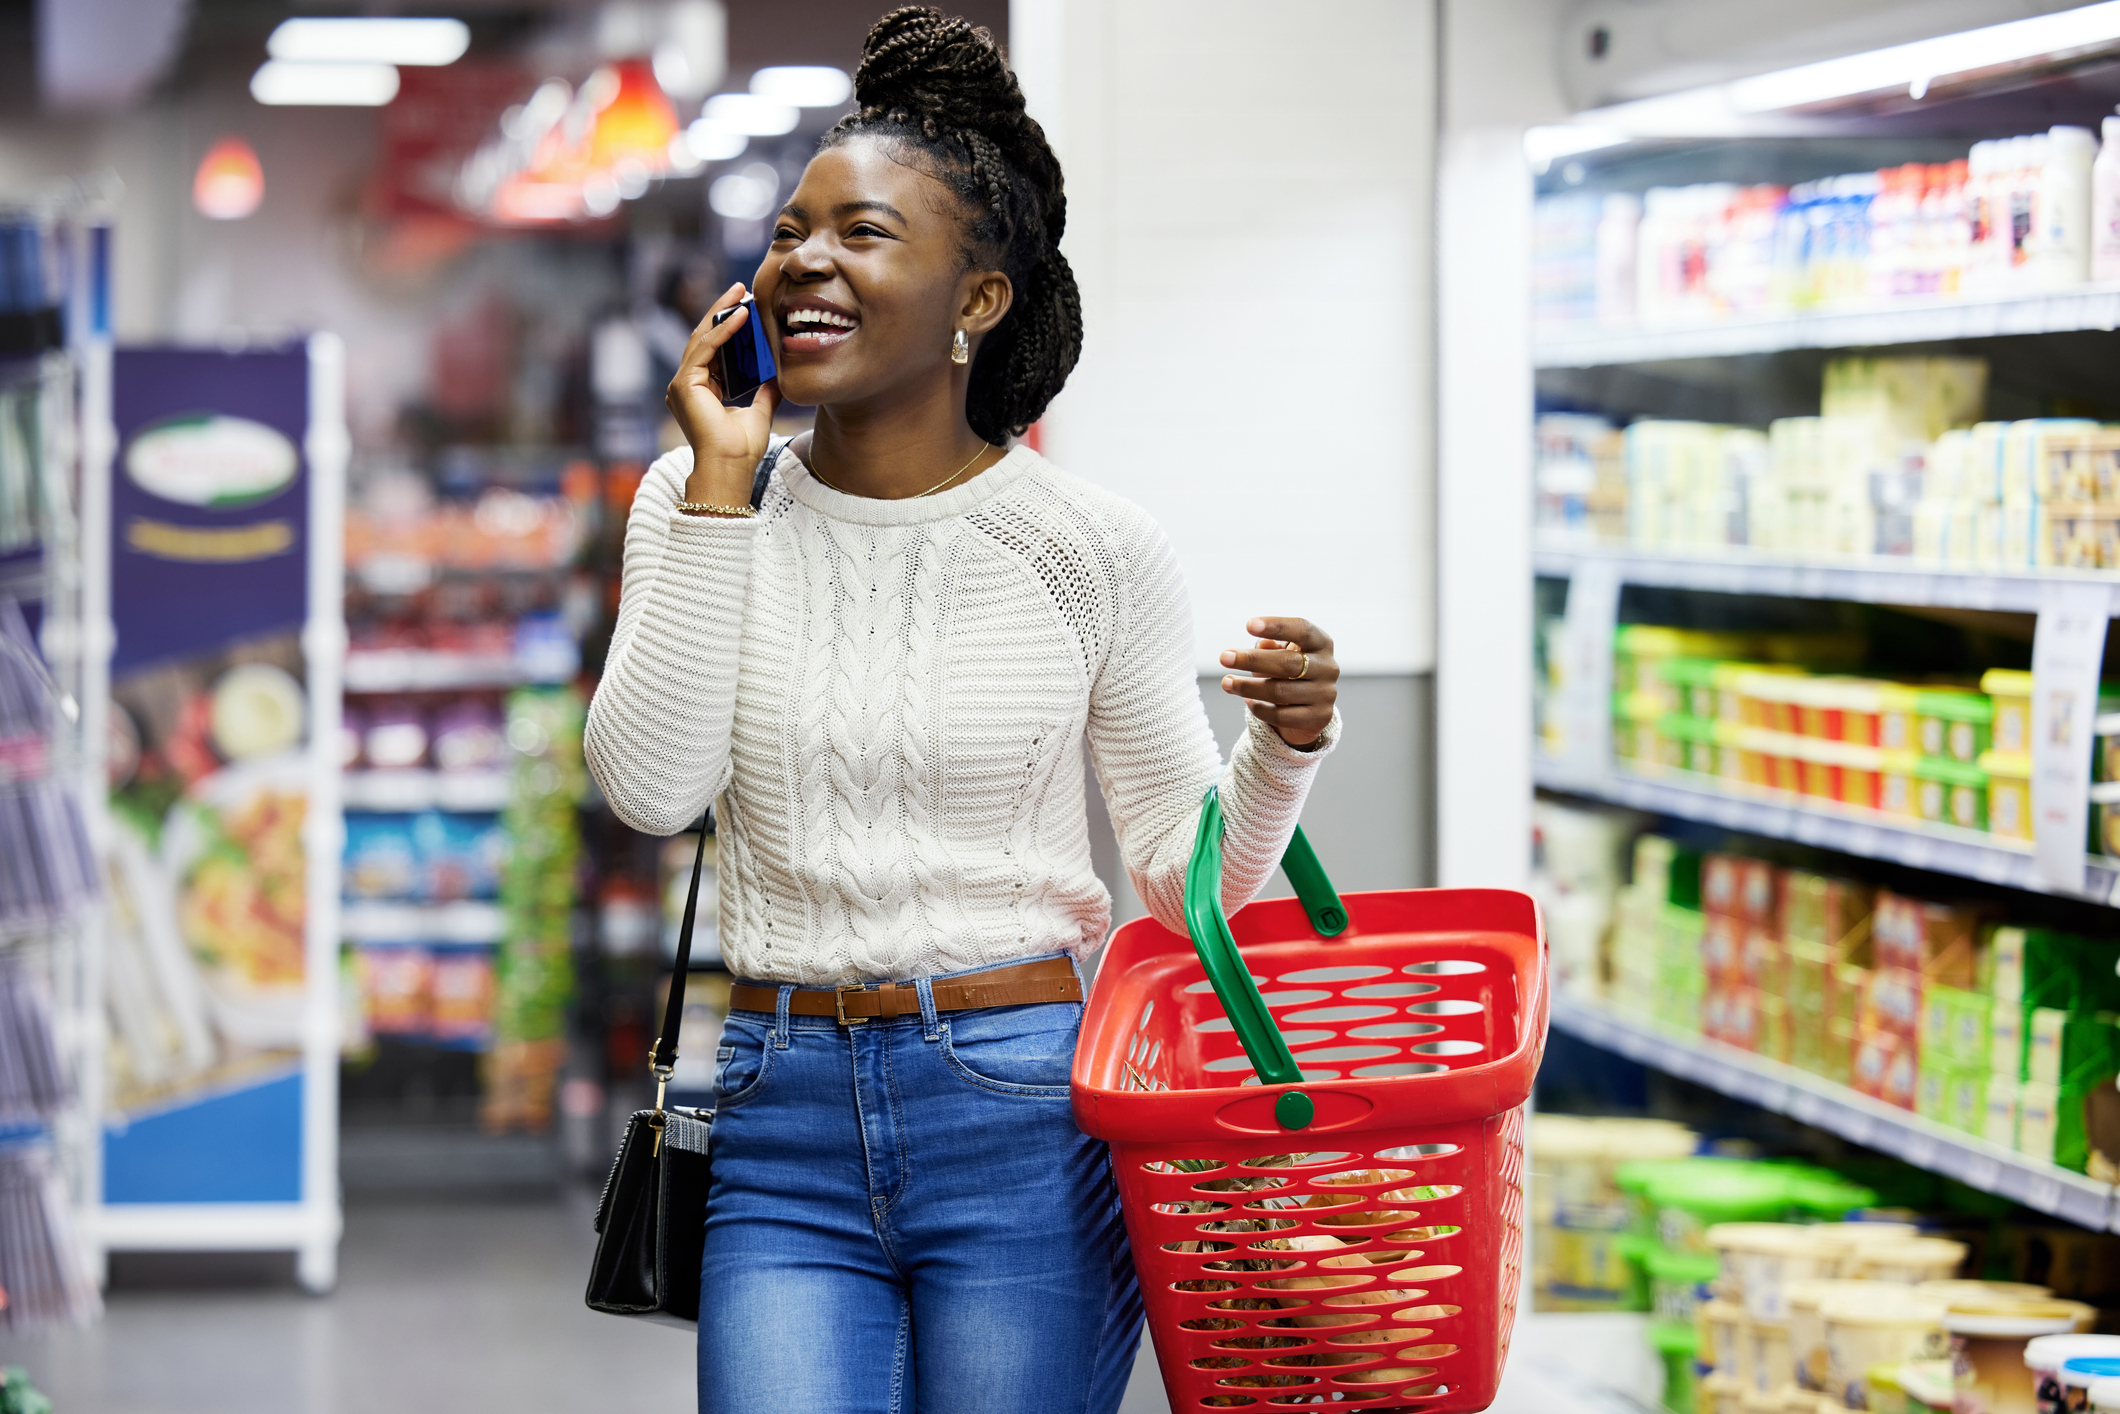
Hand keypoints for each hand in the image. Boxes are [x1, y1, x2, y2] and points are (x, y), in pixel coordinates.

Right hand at [666, 282, 781, 503]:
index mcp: (701, 390)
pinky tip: (740, 316)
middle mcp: (687, 385)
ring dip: (722, 314)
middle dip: (723, 312)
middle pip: (705, 339)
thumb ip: (765, 392)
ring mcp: (682, 384)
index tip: (747, 307)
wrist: (732, 467)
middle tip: (741, 289)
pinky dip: (723, 331)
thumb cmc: (742, 449)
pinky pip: (705, 349)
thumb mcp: (760, 412)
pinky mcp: (685, 384)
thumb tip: (777, 376)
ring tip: (741, 294)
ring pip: (702, 338)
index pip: (714, 350)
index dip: (730, 327)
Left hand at [1219, 617, 1337, 748]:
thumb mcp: (1282, 653)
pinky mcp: (1319, 717)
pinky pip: (1281, 715)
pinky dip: (1260, 708)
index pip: (1302, 630)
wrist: (1308, 706)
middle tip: (1224, 658)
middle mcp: (1329, 667)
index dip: (1277, 626)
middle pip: (1288, 663)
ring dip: (1248, 687)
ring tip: (1227, 682)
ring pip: (1280, 691)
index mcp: (1322, 643)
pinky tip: (1247, 701)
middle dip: (1252, 660)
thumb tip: (1263, 645)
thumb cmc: (1289, 670)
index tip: (1249, 625)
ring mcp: (1326, 694)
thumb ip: (1272, 647)